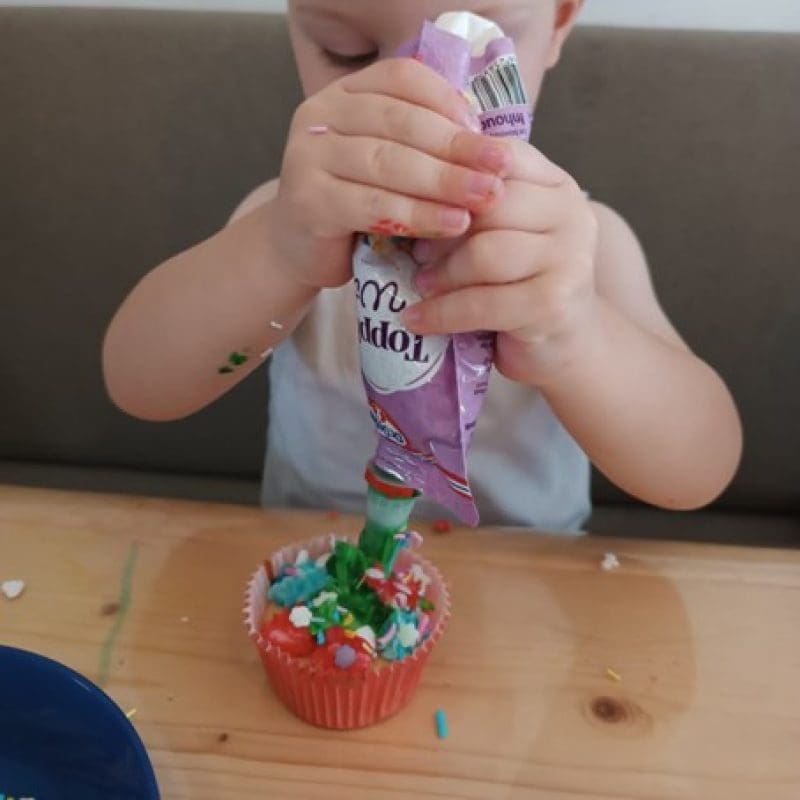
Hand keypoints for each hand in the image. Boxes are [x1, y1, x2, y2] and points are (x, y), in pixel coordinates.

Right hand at [271, 58, 509, 288]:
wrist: (302, 248)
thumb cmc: (356, 203)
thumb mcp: (389, 162)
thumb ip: (422, 142)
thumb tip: (487, 140)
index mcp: (344, 93)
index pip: (402, 78)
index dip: (448, 101)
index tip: (486, 131)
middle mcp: (320, 115)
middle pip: (400, 121)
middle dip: (456, 146)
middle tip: (500, 168)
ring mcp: (307, 156)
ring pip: (388, 162)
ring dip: (443, 181)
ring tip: (484, 197)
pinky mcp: (308, 201)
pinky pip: (372, 204)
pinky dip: (417, 215)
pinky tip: (450, 224)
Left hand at [402, 140, 598, 385]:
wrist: (562, 342)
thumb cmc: (522, 280)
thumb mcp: (505, 231)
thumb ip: (476, 203)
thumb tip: (407, 180)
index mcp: (556, 184)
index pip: (498, 157)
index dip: (450, 174)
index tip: (413, 195)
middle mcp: (571, 213)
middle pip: (490, 205)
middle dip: (442, 229)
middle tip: (415, 250)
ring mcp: (568, 259)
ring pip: (485, 254)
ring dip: (442, 273)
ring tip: (421, 283)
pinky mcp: (553, 304)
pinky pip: (482, 303)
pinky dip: (441, 313)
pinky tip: (416, 319)